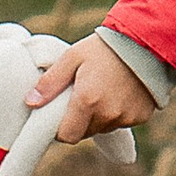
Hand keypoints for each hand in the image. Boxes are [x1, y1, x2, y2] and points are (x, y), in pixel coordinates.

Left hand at [26, 36, 156, 141]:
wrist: (146, 40)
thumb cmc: (105, 47)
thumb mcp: (72, 57)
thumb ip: (50, 82)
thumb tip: (30, 102)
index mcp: (87, 101)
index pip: (67, 136)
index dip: (61, 127)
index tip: (61, 112)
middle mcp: (107, 114)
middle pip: (85, 132)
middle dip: (80, 120)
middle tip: (82, 95)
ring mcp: (126, 117)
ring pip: (103, 127)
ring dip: (99, 116)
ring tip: (103, 90)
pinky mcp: (141, 117)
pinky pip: (122, 122)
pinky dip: (118, 112)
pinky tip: (120, 91)